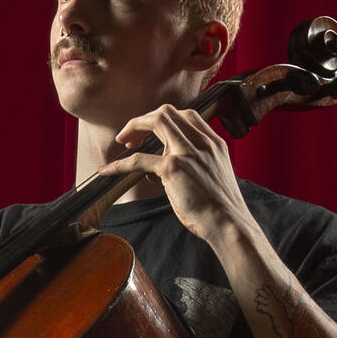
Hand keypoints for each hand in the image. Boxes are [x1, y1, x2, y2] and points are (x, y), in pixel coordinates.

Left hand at [111, 107, 249, 243]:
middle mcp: (202, 142)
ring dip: (134, 127)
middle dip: (146, 119)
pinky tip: (107, 170)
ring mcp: (187, 152)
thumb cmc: (222, 209)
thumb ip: (198, 164)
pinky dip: (119, 164)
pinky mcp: (173, 168)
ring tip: (123, 142)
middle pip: (168, 112)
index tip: (153, 132)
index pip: (187, 115)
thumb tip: (171, 167)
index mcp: (214, 143)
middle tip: (132, 137)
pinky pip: (139, 159)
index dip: (165, 119)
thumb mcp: (216, 176)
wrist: (229, 225)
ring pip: (156, 121)